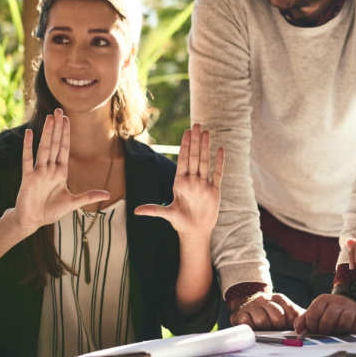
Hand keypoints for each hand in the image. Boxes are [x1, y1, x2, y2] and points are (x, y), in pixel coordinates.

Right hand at [12, 109, 109, 232]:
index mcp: (61, 172)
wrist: (32, 221)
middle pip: (54, 144)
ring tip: (50, 117)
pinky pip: (27, 159)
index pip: (64, 149)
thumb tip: (107, 194)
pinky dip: (28, 146)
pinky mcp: (28, 178)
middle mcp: (49, 169)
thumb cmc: (51, 211)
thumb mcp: (73, 203)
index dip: (66, 134)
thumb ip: (88, 196)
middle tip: (58, 110)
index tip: (67, 119)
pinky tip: (29, 133)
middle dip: (57, 127)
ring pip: (44, 148)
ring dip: (47, 132)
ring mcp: (38, 172)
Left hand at [135, 123, 224, 247]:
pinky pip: (217, 174)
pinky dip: (219, 162)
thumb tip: (136, 211)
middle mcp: (192, 180)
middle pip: (194, 157)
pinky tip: (220, 150)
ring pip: (205, 161)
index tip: (186, 132)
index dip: (185, 145)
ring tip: (207, 132)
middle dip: (195, 141)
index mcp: (180, 182)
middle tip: (197, 125)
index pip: (183, 160)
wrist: (195, 232)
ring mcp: (204, 184)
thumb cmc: (180, 222)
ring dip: (206, 147)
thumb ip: (154, 210)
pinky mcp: (214, 191)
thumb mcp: (167, 214)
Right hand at [231, 292, 301, 329]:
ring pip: (263, 322)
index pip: (292, 315)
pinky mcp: (241, 315)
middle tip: (273, 328)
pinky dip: (252, 330)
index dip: (290, 325)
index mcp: (279, 299)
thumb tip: (306, 327)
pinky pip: (249, 326)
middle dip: (277, 327)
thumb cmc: (270, 313)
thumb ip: (299, 317)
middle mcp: (265, 299)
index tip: (285, 326)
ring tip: (263, 327)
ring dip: (264, 329)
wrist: (246, 304)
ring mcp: (252, 306)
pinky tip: (254, 327)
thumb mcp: (286, 312)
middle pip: (278, 318)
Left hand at [294, 294, 355, 335]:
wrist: (353, 304)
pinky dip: (353, 330)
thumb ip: (303, 320)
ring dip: (339, 332)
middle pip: (327, 322)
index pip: (312, 316)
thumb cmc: (330, 312)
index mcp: (323, 300)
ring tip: (338, 330)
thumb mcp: (316, 313)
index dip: (312, 327)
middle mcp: (337, 301)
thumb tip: (298, 329)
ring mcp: (351, 307)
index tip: (315, 329)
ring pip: (342, 325)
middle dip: (325, 331)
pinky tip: (350, 329)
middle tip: (327, 331)